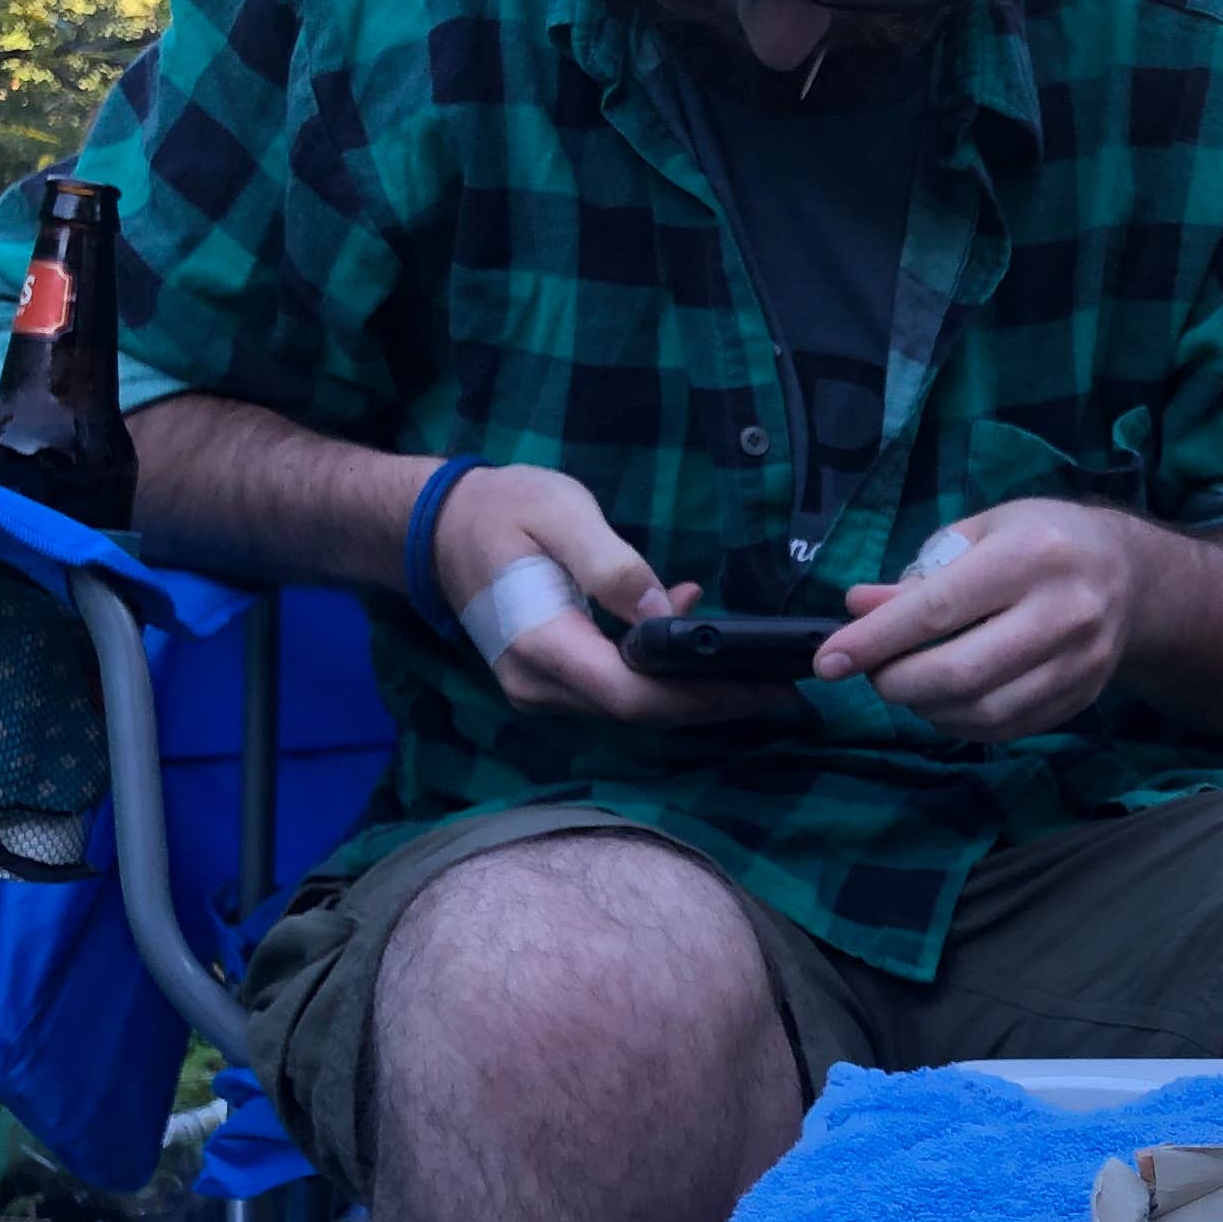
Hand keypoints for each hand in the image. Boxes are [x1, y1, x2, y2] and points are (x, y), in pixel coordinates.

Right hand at [426, 461, 812, 726]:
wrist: (438, 527)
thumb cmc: (501, 509)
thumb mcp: (561, 513)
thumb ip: (612, 564)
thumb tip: (669, 610)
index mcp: (541, 644)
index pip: (634, 694)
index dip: (704, 699)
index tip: (766, 690)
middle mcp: (539, 684)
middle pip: (642, 712)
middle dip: (716, 704)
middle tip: (784, 691)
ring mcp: (542, 689)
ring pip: (633, 707)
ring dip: (695, 694)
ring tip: (761, 675)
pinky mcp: (552, 680)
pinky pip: (617, 689)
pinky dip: (664, 676)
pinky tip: (697, 637)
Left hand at [815, 497, 1147, 738]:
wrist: (1131, 574)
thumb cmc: (1042, 540)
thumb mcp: (980, 533)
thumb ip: (919, 574)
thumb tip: (857, 609)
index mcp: (1033, 554)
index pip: (939, 609)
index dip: (876, 640)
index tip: (828, 661)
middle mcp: (1064, 611)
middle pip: (961, 671)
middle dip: (898, 682)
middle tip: (874, 674)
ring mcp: (1080, 662)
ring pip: (983, 711)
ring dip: (926, 708)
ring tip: (908, 686)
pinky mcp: (1084, 697)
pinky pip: (1008, 728)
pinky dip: (961, 724)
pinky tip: (944, 703)